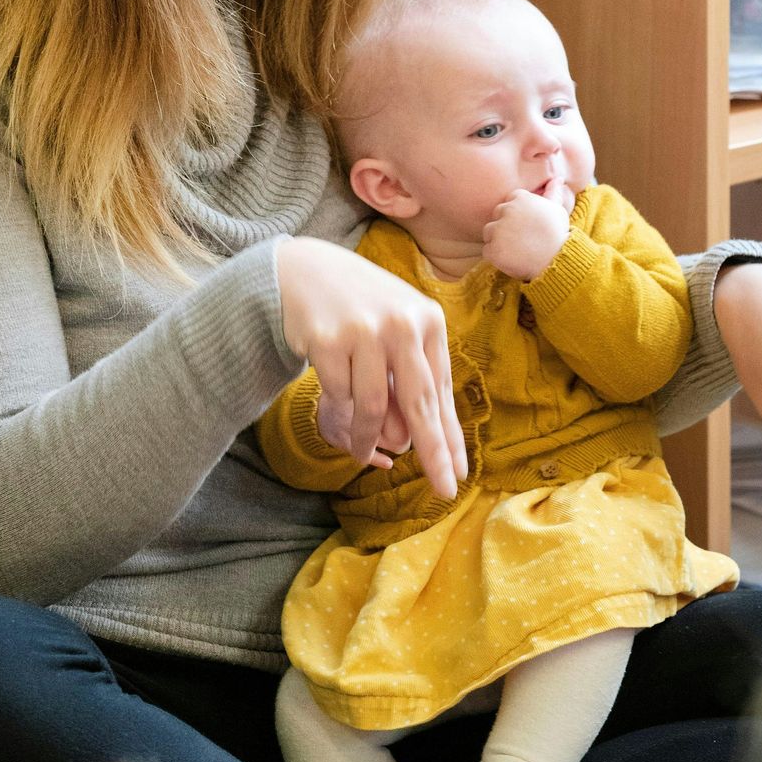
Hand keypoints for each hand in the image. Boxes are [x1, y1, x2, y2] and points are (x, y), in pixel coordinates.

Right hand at [278, 237, 466, 499]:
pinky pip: (338, 395)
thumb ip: (408, 380)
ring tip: (362, 451)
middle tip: (443, 489)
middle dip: (432, 453)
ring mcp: (363, 330)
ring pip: (373, 408)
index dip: (449, 436)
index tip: (456, 473)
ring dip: (368, 439)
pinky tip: (339, 409)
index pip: (441, 391)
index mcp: (428, 319)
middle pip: (419, 404)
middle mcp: (401, 322)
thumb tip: (407, 442)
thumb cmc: (361, 308)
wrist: (305, 271)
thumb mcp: (395, 331)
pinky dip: (340, 409)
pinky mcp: (326, 339)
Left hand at [482, 188, 569, 278]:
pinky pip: (487, 251)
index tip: (527, 225)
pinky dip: (497, 257)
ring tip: (518, 249)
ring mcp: (499, 229)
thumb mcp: (557, 210)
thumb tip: (558, 179)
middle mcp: (507, 210)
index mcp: (520, 198)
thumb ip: (553, 193)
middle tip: (523, 239)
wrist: (557, 260)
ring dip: (499, 241)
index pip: (508, 203)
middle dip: (505, 227)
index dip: (517, 216)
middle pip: (496, 217)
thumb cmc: (558, 235)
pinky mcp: (493, 249)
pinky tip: (513, 258)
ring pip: (489, 233)